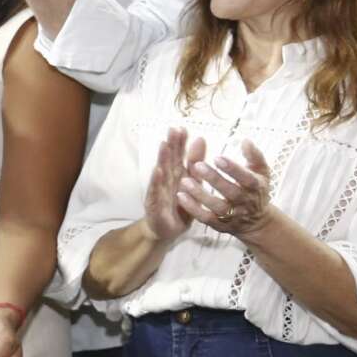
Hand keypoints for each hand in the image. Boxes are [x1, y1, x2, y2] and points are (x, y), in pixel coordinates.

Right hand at [142, 127, 204, 242]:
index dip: (180, 142)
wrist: (167, 229)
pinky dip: (156, 181)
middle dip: (171, 145)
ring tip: (164, 145)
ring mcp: (159, 191)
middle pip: (169, 160)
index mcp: (177, 174)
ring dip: (162, 159)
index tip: (182, 127)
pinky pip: (156, 192)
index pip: (178, 155)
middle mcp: (167, 180)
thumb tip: (200, 138)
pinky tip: (157, 171)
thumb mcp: (192, 183)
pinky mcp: (155, 204)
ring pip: (161, 173)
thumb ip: (195, 162)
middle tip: (172, 129)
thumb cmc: (180, 205)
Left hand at [179, 139, 275, 239]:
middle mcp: (245, 202)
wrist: (256, 222)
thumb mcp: (261, 172)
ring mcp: (233, 215)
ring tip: (185, 181)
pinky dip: (193, 209)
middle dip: (214, 179)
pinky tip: (180, 196)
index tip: (217, 157)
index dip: (233, 169)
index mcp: (256, 187)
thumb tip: (245, 140)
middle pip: (231, 192)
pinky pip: (206, 218)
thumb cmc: (255, 190)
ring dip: (200, 195)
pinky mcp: (220, 225)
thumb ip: (254, 156)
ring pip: (217, 207)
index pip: (246, 178)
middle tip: (197, 165)